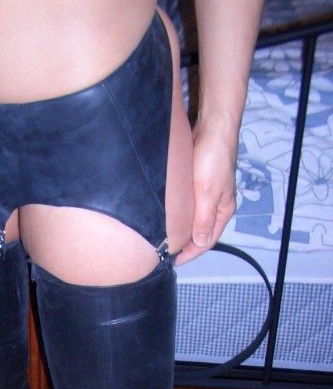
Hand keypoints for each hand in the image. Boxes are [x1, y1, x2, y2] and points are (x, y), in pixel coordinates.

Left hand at [175, 118, 238, 265]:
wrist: (214, 128)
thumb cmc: (212, 159)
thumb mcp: (208, 193)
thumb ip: (204, 219)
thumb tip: (200, 243)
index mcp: (223, 210)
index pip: (207, 240)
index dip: (191, 253)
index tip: (174, 261)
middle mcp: (217, 204)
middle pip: (201, 231)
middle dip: (187, 245)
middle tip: (167, 253)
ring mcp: (207, 193)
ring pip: (194, 218)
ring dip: (182, 230)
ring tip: (166, 239)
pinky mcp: (198, 182)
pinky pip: (188, 205)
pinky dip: (179, 214)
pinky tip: (168, 216)